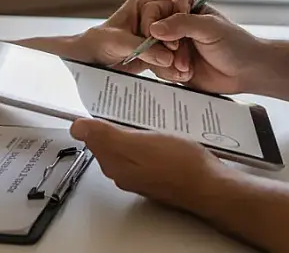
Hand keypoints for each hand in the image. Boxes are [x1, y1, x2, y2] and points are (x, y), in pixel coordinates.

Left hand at [70, 118, 222, 212]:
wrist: (210, 185)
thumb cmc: (178, 164)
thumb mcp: (139, 143)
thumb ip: (107, 136)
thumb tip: (77, 128)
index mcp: (115, 165)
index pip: (94, 138)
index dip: (97, 119)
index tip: (106, 103)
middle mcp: (125, 173)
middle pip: (109, 143)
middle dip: (113, 124)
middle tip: (125, 105)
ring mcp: (142, 175)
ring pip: (128, 146)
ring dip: (132, 130)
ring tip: (144, 114)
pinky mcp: (159, 173)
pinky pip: (144, 151)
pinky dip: (146, 138)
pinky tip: (158, 130)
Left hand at [81, 0, 194, 80]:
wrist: (86, 64)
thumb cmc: (95, 44)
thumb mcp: (116, 42)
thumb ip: (143, 48)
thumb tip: (168, 57)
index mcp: (142, 3)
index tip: (186, 11)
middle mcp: (153, 18)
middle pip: (179, 18)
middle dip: (180, 34)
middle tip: (176, 49)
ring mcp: (156, 37)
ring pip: (178, 40)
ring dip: (181, 54)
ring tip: (180, 70)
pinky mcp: (156, 55)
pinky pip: (171, 58)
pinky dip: (173, 67)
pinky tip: (175, 76)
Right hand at [147, 7, 267, 93]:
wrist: (248, 72)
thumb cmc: (235, 44)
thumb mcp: (209, 28)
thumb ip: (182, 24)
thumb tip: (154, 28)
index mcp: (184, 11)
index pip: (155, 11)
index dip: (155, 24)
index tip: (165, 37)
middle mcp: (176, 28)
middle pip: (150, 34)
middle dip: (162, 47)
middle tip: (176, 54)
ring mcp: (174, 48)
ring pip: (153, 53)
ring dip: (167, 62)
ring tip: (186, 68)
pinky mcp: (175, 67)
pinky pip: (160, 69)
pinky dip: (170, 73)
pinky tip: (187, 74)